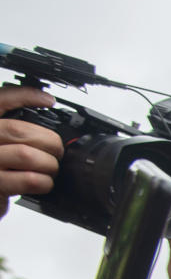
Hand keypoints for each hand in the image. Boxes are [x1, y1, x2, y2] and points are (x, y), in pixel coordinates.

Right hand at [0, 87, 60, 217]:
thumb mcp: (2, 140)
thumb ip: (14, 128)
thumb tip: (45, 105)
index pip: (0, 100)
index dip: (24, 96)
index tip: (47, 100)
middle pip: (19, 131)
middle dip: (48, 141)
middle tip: (57, 150)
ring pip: (26, 155)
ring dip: (48, 164)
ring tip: (50, 168)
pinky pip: (29, 180)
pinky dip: (44, 182)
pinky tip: (43, 182)